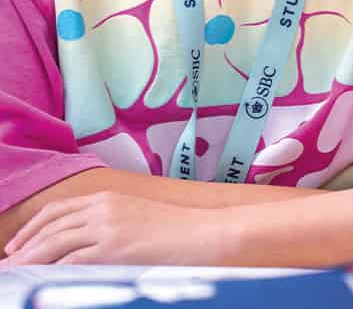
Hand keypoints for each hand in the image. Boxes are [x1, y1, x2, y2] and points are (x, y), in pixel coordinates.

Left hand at [1, 191, 227, 265]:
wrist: (205, 233)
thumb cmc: (178, 232)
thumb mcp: (138, 220)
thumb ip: (109, 226)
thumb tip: (83, 245)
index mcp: (109, 198)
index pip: (58, 211)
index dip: (32, 229)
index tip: (16, 246)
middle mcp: (103, 208)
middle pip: (50, 226)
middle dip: (23, 247)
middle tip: (8, 264)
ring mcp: (107, 227)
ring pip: (53, 244)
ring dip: (29, 262)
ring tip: (15, 276)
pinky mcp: (113, 248)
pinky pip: (71, 261)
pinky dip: (51, 273)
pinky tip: (41, 283)